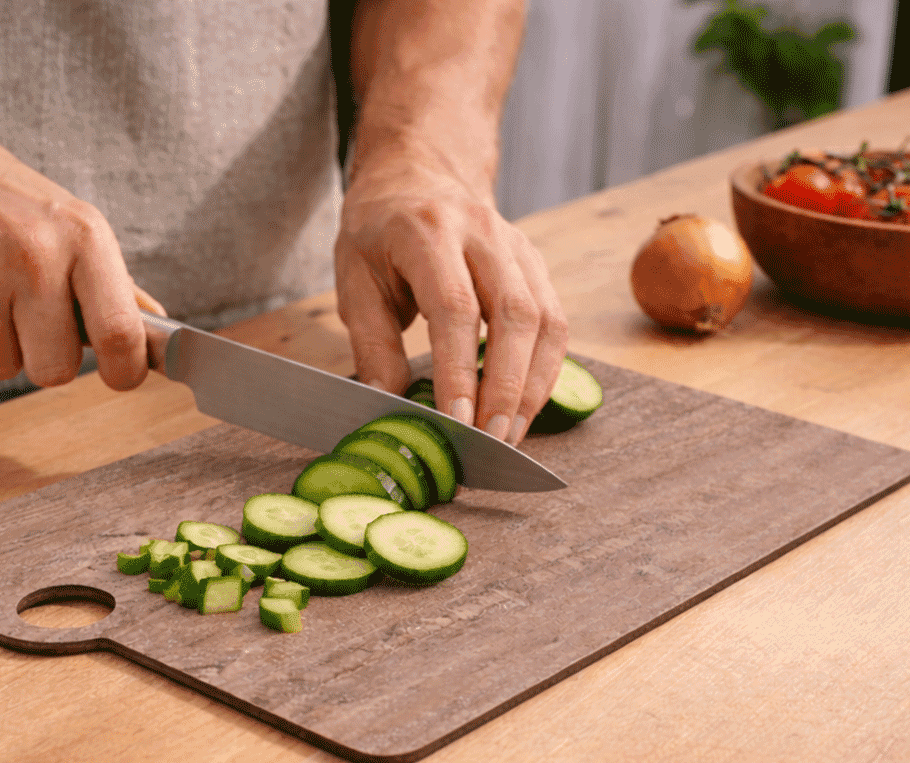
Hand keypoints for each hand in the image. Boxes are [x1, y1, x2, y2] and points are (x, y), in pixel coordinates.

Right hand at [0, 84, 147, 389]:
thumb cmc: (0, 196)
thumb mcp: (70, 223)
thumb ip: (116, 284)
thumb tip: (159, 328)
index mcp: (83, 237)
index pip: (121, 333)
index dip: (126, 371)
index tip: (121, 375)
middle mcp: (35, 255)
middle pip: (57, 370)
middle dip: (45, 357)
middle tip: (29, 318)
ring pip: (2, 369)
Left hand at [335, 148, 567, 444]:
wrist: (416, 175)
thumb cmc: (379, 235)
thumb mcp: (354, 280)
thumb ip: (371, 343)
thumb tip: (389, 404)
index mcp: (428, 231)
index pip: (455, 307)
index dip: (460, 369)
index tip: (458, 420)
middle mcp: (482, 232)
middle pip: (515, 314)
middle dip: (507, 385)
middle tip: (492, 439)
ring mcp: (517, 247)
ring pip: (547, 320)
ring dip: (534, 385)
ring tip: (511, 434)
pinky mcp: (536, 266)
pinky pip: (555, 322)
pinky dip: (545, 371)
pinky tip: (525, 407)